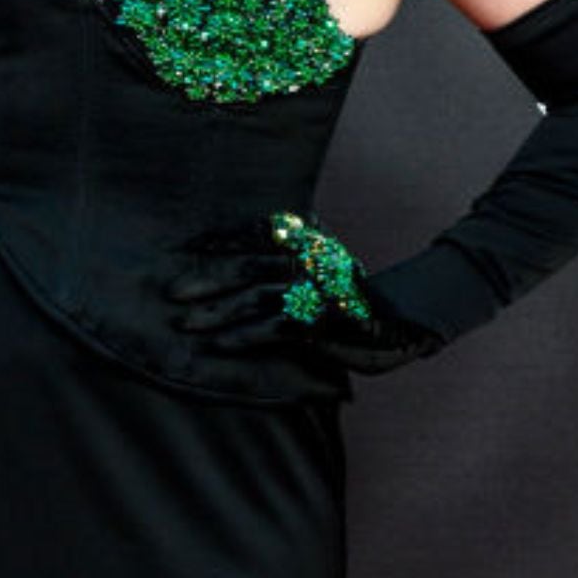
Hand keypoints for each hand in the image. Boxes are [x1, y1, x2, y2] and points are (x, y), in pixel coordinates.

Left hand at [165, 214, 446, 375]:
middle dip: (208, 279)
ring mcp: (317, 291)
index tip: (189, 246)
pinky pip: (278, 328)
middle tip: (171, 292)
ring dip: (217, 312)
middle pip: (250, 265)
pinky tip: (222, 346)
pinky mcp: (324, 323)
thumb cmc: (356, 296)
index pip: (261, 231)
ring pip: (257, 297)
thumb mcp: (326, 262)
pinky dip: (247, 337)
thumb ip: (295, 249)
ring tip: (186, 324)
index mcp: (311, 241)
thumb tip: (265, 233)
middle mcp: (312, 261)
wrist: (406, 319)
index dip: (224, 237)